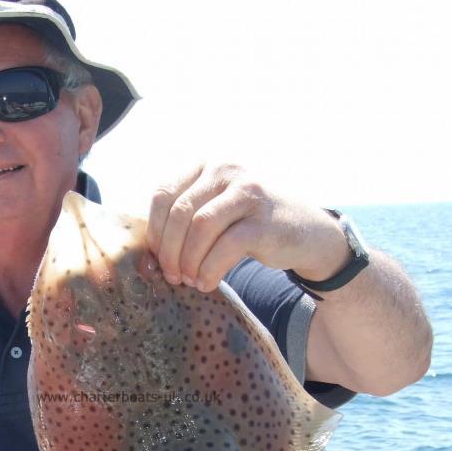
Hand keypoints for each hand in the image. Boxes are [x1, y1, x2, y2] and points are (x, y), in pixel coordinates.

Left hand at [146, 163, 349, 291]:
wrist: (304, 233)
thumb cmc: (248, 226)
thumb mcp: (215, 212)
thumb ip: (184, 223)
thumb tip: (147, 258)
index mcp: (205, 167)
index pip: (163, 195)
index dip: (154, 231)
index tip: (157, 259)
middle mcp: (225, 171)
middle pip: (179, 212)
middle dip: (169, 251)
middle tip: (172, 276)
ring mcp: (247, 193)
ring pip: (200, 228)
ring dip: (188, 261)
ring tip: (190, 280)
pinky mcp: (263, 221)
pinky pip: (225, 247)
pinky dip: (210, 270)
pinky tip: (208, 283)